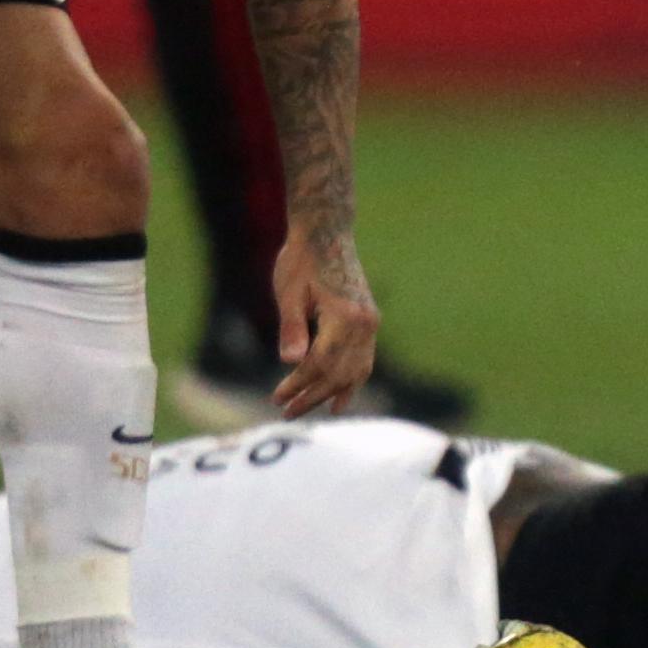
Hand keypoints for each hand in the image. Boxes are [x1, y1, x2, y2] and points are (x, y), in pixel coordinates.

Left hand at [266, 232, 380, 416]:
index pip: (320, 363)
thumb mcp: (289, 293)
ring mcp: (370, 322)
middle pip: (339, 373)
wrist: (326, 233)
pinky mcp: (369, 320)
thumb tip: (291, 364)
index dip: (298, 384)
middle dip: (313, 395)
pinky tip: (343, 396)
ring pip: (356, 370)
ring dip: (334, 392)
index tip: (277, 399)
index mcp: (344, 316)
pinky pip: (365, 359)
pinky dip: (353, 379)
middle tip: (288, 414)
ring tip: (316, 412)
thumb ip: (292, 329)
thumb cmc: (301, 260)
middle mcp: (364, 323)